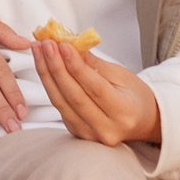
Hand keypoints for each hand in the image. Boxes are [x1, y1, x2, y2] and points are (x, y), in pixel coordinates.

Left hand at [34, 35, 161, 146]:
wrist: (140, 121)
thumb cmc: (134, 96)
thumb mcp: (121, 75)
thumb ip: (94, 64)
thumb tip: (72, 45)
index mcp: (124, 112)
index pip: (95, 88)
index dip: (76, 66)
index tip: (63, 45)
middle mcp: (106, 129)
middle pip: (74, 96)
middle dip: (56, 67)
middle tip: (46, 44)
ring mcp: (90, 135)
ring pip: (61, 103)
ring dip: (46, 74)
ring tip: (39, 51)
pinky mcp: (77, 133)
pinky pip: (59, 107)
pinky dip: (50, 85)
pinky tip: (44, 67)